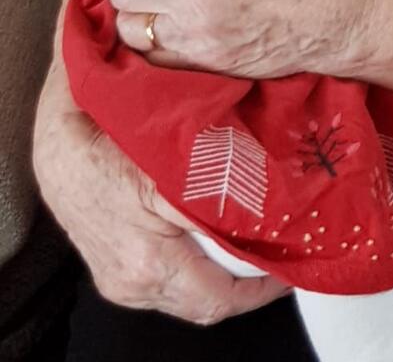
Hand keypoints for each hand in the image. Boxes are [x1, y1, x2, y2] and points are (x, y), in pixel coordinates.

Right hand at [32, 66, 286, 322]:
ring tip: (256, 242)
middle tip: (281, 252)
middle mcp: (132, 282)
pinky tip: (213, 232)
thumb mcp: (173, 160)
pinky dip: (195, 260)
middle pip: (205, 301)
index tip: (291, 266)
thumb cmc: (109, 140)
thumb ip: (223, 189)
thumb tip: (274, 207)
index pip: (221, 299)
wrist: (57, 135)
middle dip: (246, 281)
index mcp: (149, 265)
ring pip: (186, 289)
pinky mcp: (113, 264)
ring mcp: (120, 277)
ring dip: (221, 270)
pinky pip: (166, 275)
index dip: (262, 288)